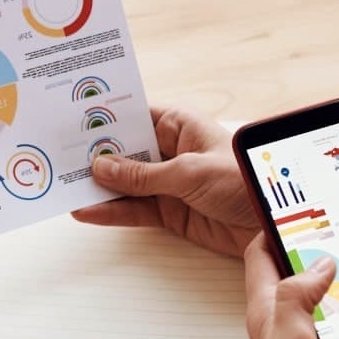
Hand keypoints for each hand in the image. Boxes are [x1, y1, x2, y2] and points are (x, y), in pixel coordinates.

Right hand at [72, 106, 259, 256]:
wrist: (278, 221)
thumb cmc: (247, 181)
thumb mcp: (189, 173)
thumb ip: (142, 175)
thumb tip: (102, 167)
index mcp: (181, 126)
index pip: (134, 117)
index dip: (106, 120)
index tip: (73, 123)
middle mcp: (172, 152)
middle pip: (124, 153)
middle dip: (94, 157)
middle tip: (59, 158)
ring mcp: (170, 184)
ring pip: (124, 184)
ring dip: (98, 188)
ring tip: (64, 188)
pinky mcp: (171, 213)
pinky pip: (134, 210)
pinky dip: (111, 213)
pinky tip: (87, 212)